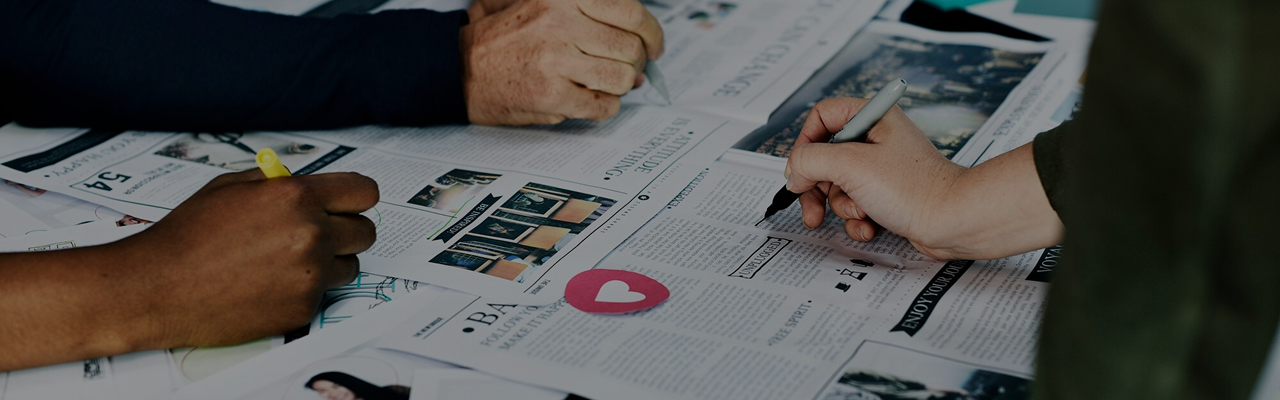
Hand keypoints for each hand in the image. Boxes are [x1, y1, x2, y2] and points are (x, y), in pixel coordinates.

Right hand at [113, 170, 378, 347]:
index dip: (356, 197)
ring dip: (330, 262)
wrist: (158, 287)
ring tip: (288, 261)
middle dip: (346, 230)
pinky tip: (269, 284)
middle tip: (318, 233)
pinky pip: (323, 294)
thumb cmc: (188, 236)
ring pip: (350, 266)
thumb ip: (278, 182)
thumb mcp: (231, 187)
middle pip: (366, 231)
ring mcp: (310, 275)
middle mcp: (311, 234)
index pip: (364, 192)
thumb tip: (307, 182)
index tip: (350, 202)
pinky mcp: (303, 308)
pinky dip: (304, 289)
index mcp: (297, 197)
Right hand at [461, 0, 663, 124]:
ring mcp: (557, 60)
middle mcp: (562, 23)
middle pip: (631, 48)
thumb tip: (642, 43)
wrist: (460, 68)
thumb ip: (591, 15)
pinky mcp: (552, 94)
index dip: (652, 33)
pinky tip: (587, 100)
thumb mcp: (545, 5)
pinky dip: (603, 108)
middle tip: (628, 70)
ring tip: (601, 84)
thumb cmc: (505, 38)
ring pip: (623, 79)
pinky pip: (603, 106)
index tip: (654, 45)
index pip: (631, 11)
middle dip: (636, 64)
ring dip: (619, 87)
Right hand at [784, 98, 1060, 259]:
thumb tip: (793, 171)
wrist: (954, 221)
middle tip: (812, 207)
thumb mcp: (850, 166)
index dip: (805, 143)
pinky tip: (869, 226)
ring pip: (838, 184)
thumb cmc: (916, 188)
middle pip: (825, 156)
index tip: (801, 170)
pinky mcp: (888, 193)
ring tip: (858, 213)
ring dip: (841, 206)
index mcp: (872, 116)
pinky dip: (857, 218)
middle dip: (818, 186)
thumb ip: (810, 161)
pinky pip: (856, 203)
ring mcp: (883, 167)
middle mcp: (877, 137)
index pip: (822, 117)